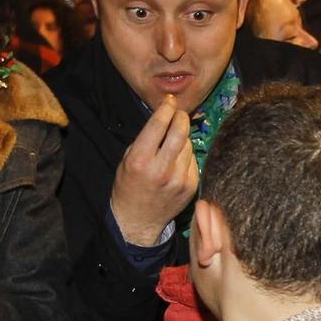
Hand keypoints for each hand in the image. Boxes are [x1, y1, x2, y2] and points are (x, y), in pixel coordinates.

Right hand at [108, 96, 197, 245]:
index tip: (170, 101)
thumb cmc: (129, 186)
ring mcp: (179, 179)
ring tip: (172, 143)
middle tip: (179, 113)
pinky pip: (193, 160)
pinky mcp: (191, 186)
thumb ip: (145, 139)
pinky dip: (187, 155)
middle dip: (181, 117)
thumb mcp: (127, 159)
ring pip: (189, 145)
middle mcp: (161, 169)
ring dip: (183, 138)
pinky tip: (177, 160)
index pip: (158, 125)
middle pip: (180, 132)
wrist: (139, 219)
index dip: (166, 108)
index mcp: (140, 160)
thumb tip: (164, 117)